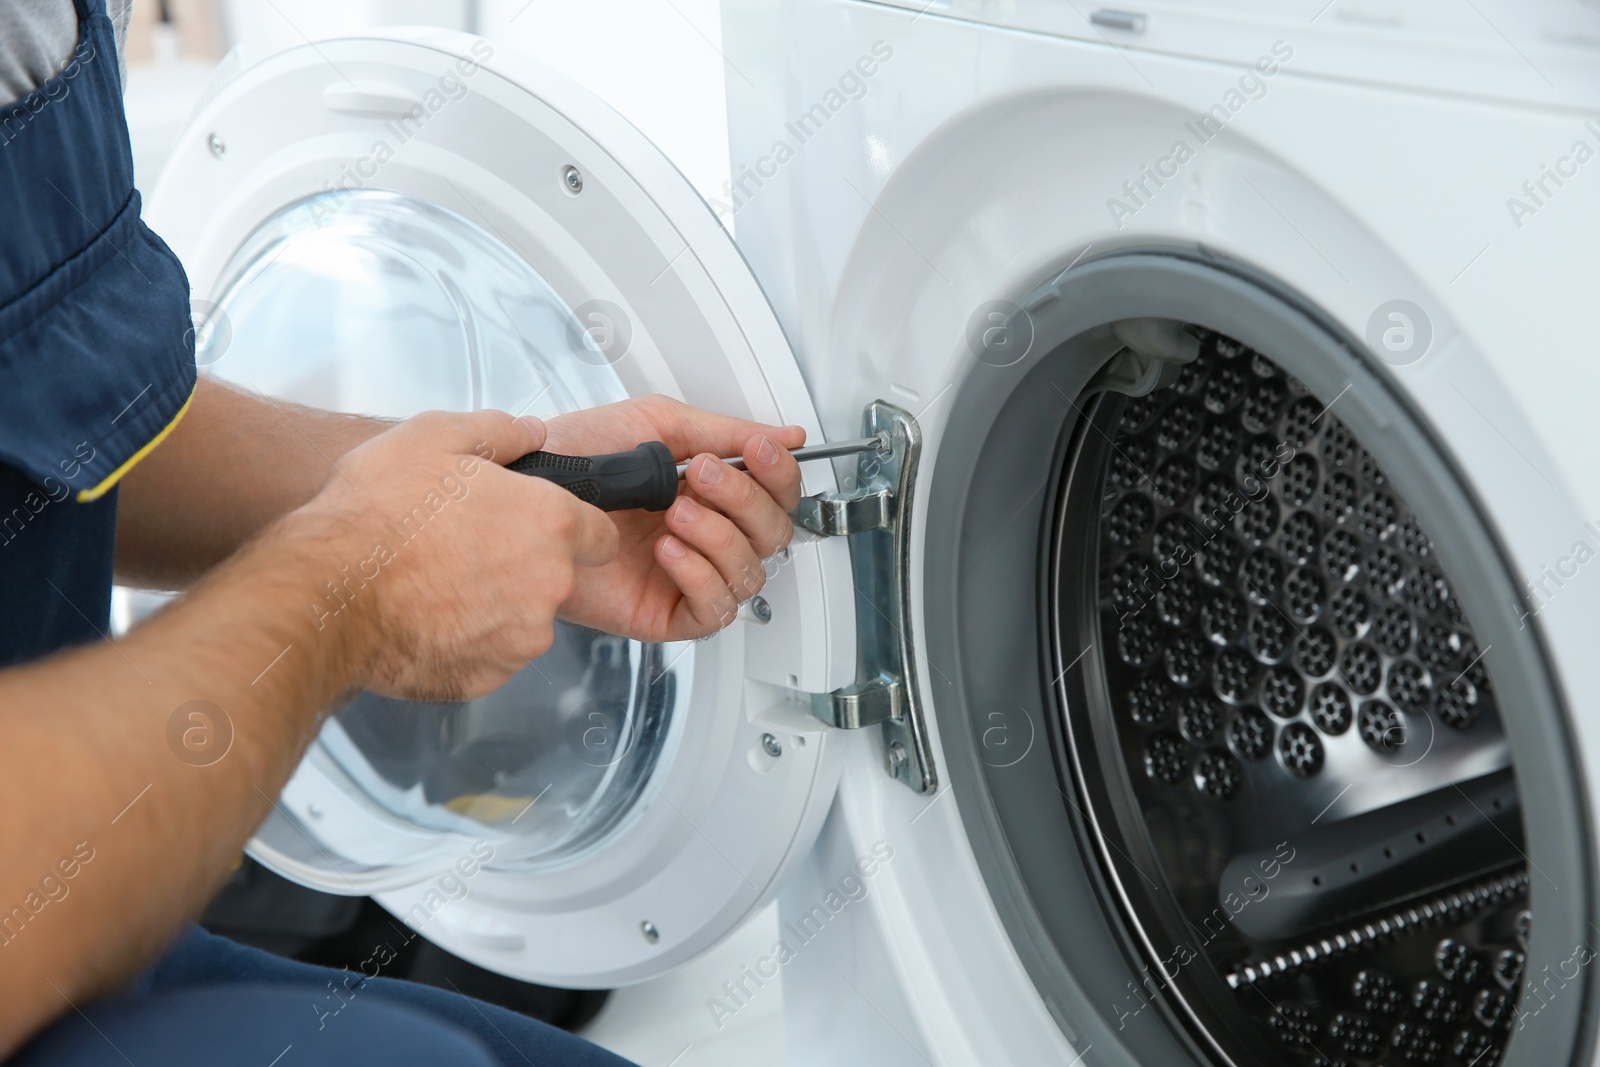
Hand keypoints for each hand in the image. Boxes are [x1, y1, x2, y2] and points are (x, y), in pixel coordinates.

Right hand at [294, 409, 618, 699]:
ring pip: (524, 619)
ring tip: (437, 580)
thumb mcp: (434, 437)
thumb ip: (498, 430)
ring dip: (495, 604)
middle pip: (558, 577)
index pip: (600, 534)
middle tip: (466, 546)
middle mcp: (547, 586)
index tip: (538, 526)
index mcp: (549, 524)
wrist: (324, 592)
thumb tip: (529, 431)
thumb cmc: (375, 516)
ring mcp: (520, 639)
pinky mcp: (487, 677)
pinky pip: (490, 654)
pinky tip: (425, 615)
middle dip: (523, 564)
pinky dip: (466, 639)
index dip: (572, 528)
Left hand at [538, 395, 806, 641]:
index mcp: (710, 491)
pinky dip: (701, 577)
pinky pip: (714, 610)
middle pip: (774, 534)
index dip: (779, 474)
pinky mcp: (664, 612)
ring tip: (676, 512)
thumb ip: (726, 431)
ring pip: (751, 573)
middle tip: (704, 477)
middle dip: (746, 501)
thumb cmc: (574, 457)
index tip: (759, 451)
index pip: (776, 493)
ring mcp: (687, 575)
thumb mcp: (657, 426)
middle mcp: (706, 534)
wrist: (522, 493)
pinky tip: (669, 551)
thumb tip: (786, 435)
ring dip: (721, 537)